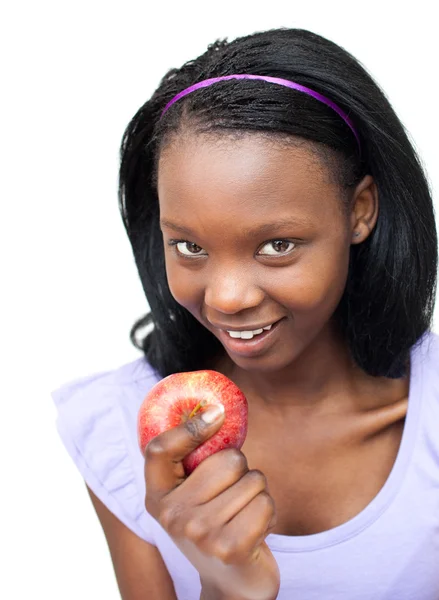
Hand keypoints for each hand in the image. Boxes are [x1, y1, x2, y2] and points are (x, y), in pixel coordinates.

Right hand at [143, 404, 279, 599]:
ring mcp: (199, 533)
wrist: (233, 582)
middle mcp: (172, 516)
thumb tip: (216, 409)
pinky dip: (269, 513)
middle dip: (242, 471)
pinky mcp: (229, 547)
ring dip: (257, 494)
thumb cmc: (217, 524)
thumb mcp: (196, 494)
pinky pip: (265, 503)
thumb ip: (197, 459)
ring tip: (243, 516)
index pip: (158, 450)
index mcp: (157, 497)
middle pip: (227, 460)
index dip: (188, 427)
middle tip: (232, 496)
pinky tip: (255, 532)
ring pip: (252, 480)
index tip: (217, 413)